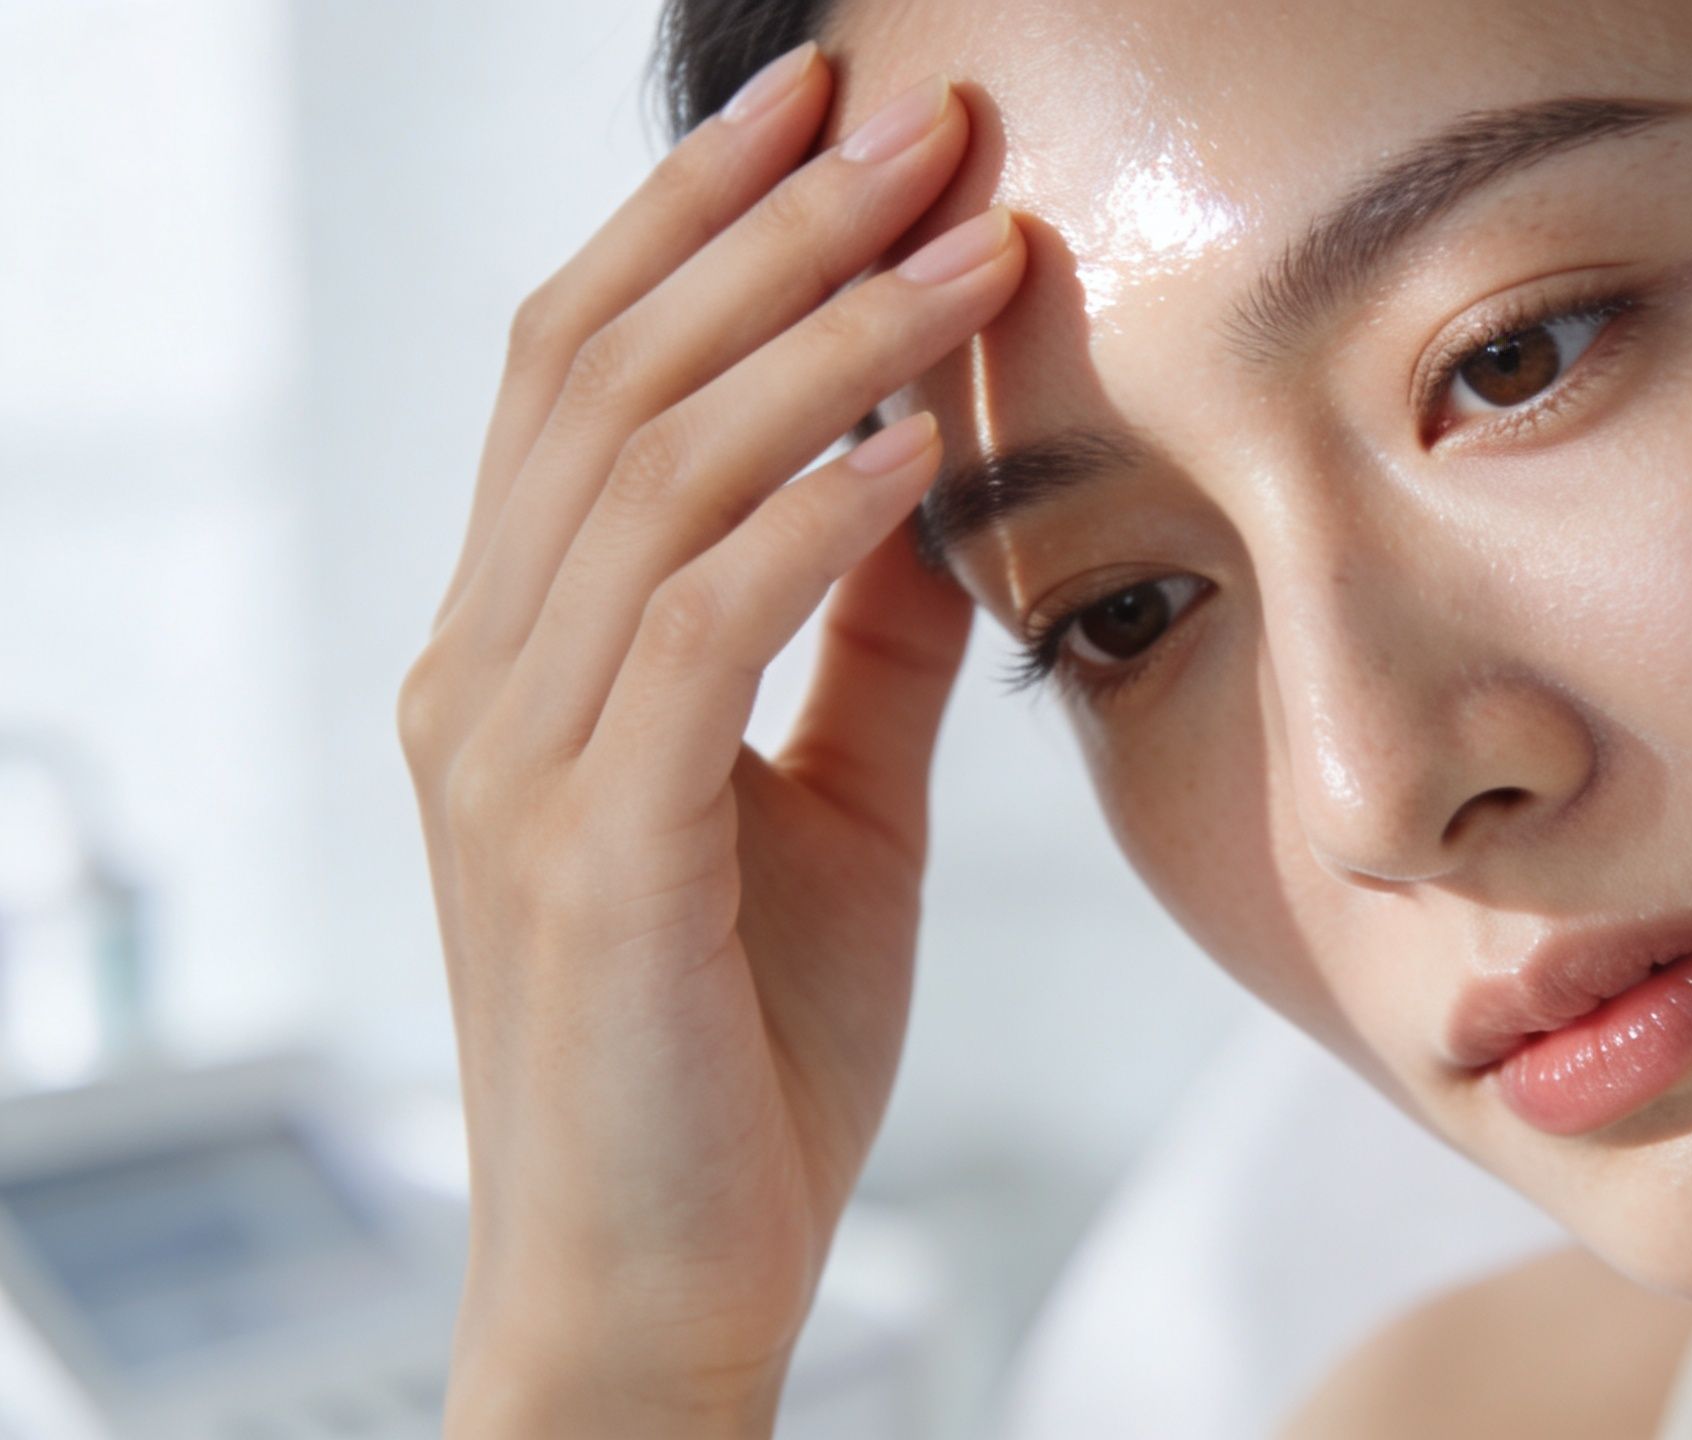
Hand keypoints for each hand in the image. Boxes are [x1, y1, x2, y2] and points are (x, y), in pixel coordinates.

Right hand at [392, 46, 1020, 1433]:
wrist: (666, 1282)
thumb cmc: (742, 1049)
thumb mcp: (827, 808)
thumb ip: (857, 642)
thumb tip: (934, 476)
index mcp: (520, 655)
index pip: (586, 375)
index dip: (698, 221)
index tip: (829, 111)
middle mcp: (481, 678)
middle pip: (607, 379)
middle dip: (769, 227)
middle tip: (917, 118)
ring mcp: (515, 763)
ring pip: (652, 475)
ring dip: (823, 340)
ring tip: (967, 237)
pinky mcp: (586, 856)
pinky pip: (696, 632)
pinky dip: (807, 519)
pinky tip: (916, 442)